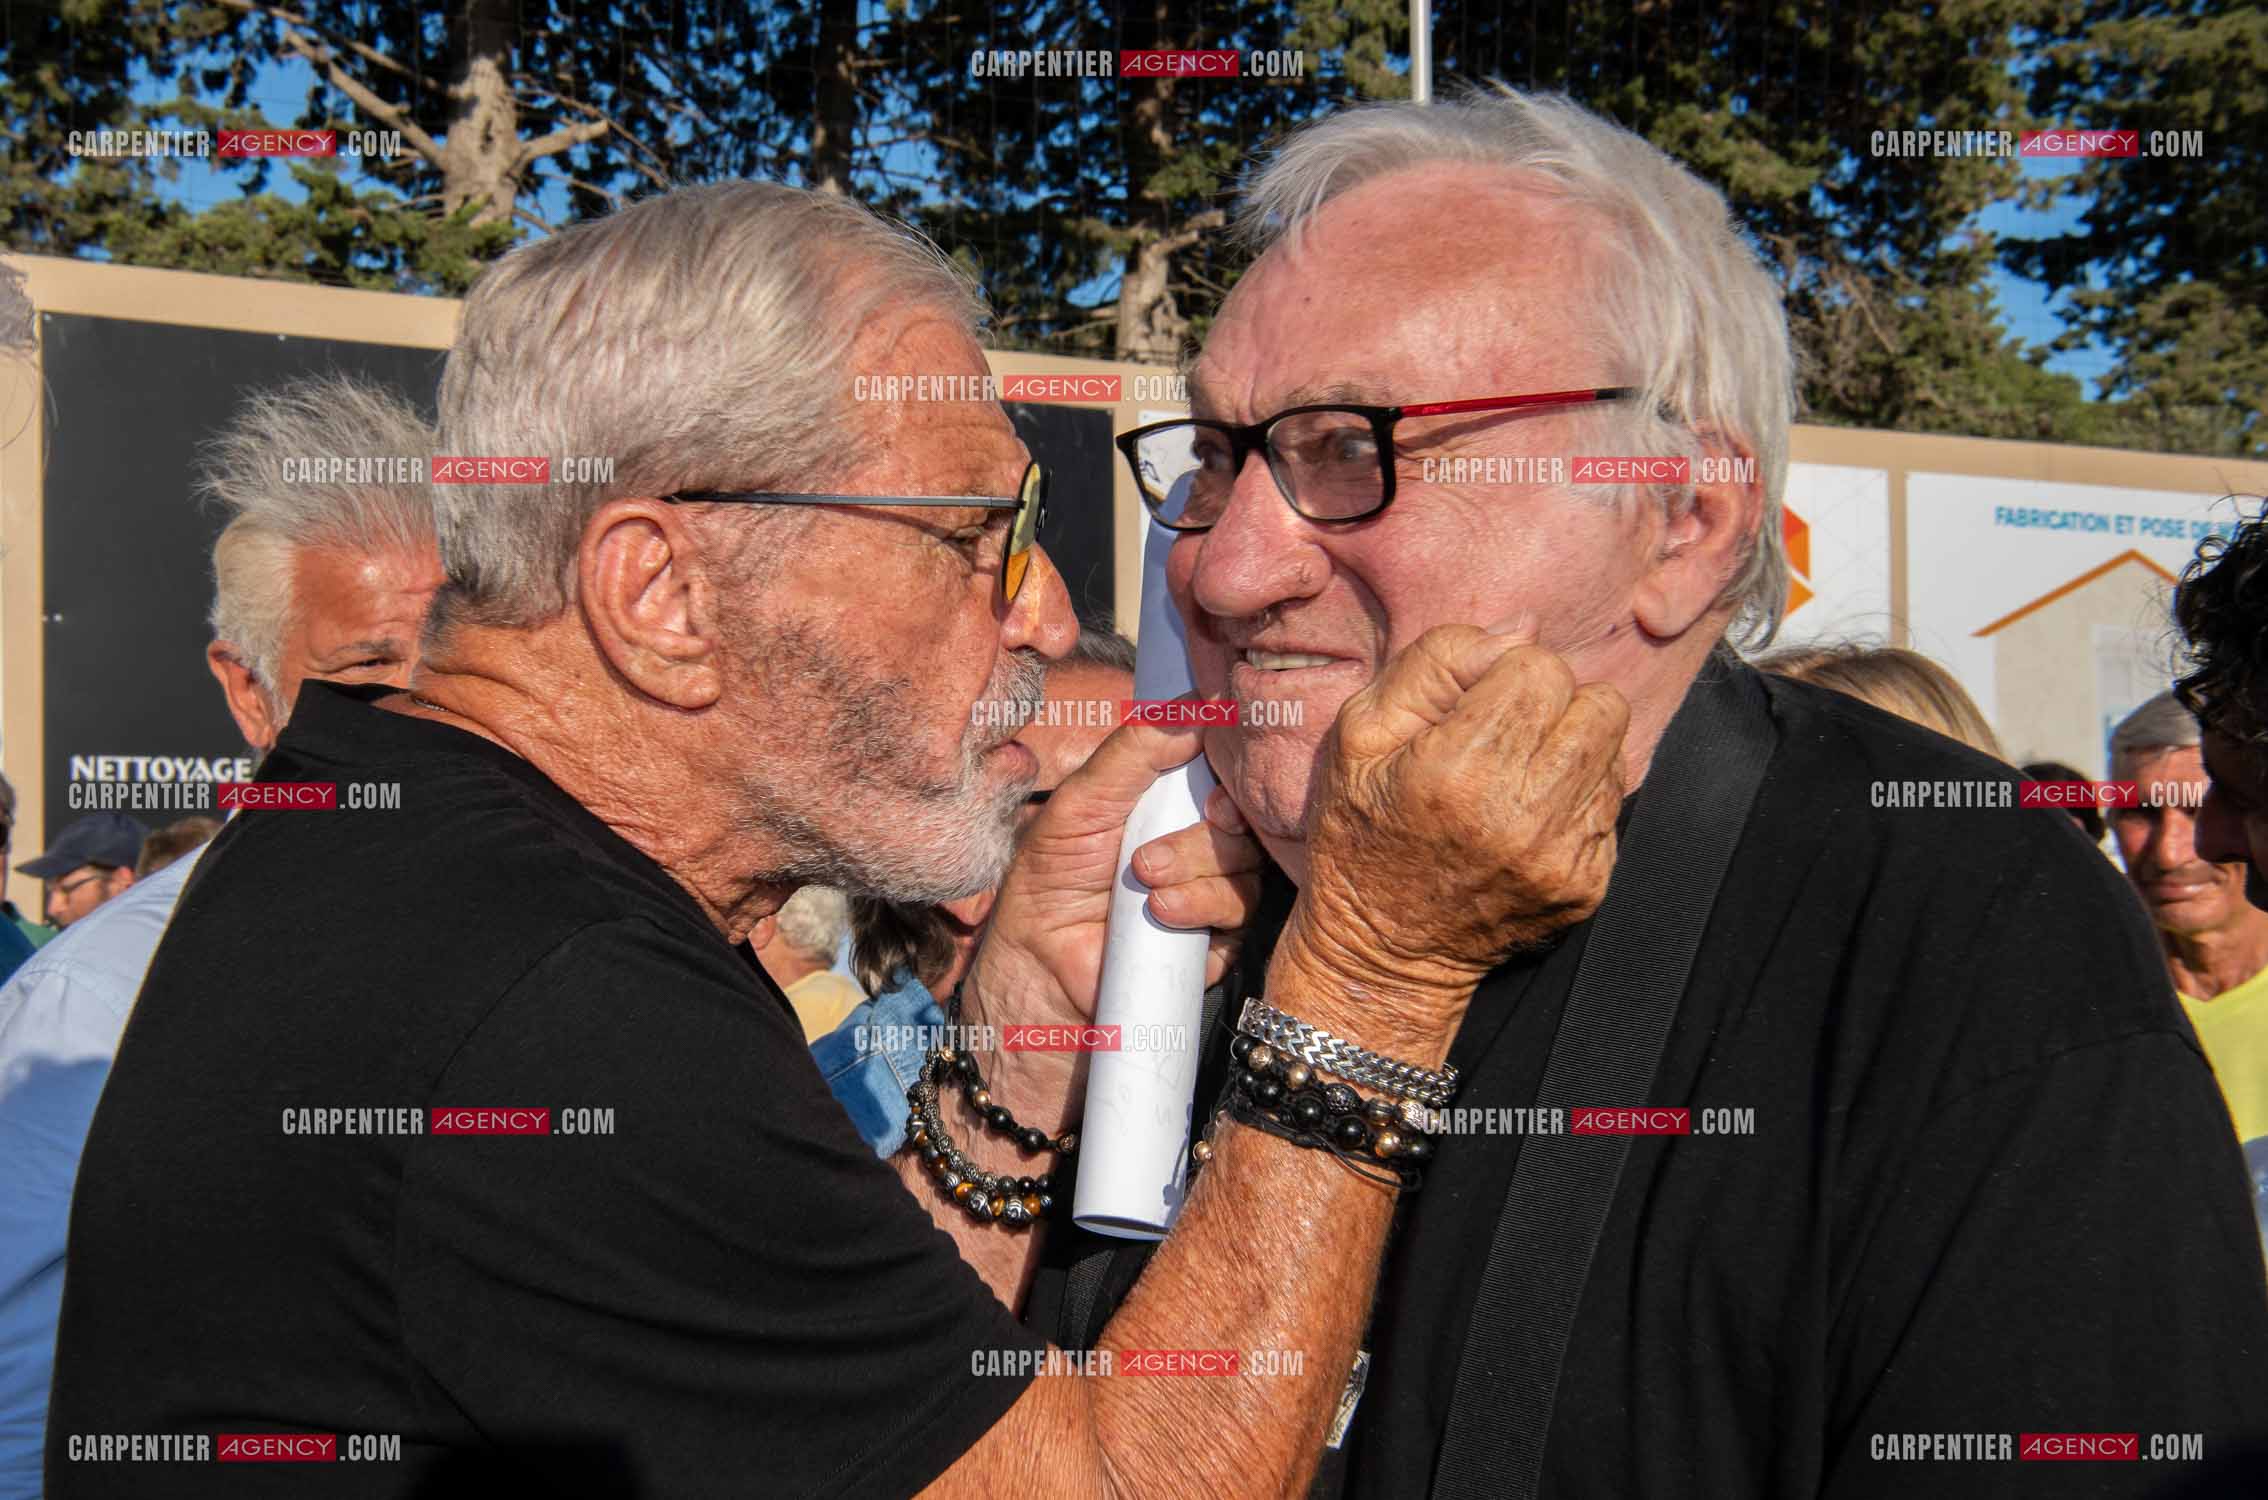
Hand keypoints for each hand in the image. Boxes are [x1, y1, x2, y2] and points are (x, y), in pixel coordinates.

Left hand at [960, 708, 1263, 1128]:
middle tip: (1155, 841)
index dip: (1227, 764)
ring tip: (1144, 878)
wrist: (1041, 961)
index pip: (1223, 766)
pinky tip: (1160, 911)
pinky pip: (1240, 909)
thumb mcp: (1083, 799)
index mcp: (1170, 797)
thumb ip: (1134, 749)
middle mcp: (1200, 837)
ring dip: (1195, 865)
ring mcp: (1213, 886)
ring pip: (1246, 861)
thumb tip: (1194, 706)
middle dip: (1208, 822)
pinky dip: (1200, 904)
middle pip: (1245, 813)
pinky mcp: (1220, 935)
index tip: (1210, 767)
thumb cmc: (1052, 875)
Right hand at [1276, 624, 1626, 1049]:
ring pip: (1613, 750)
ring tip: (1518, 773)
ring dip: (1571, 747)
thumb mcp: (1358, 735)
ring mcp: (1561, 857)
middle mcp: (1520, 815)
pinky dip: (1576, 799)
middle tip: (1508, 732)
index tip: (1475, 704)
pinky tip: (1528, 817)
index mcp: (1457, 770)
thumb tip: (1520, 630)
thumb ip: (1435, 663)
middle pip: (1596, 704)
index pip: (1540, 668)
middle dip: (1554, 703)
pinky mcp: (1587, 886)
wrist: (1384, 954)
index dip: (1508, 673)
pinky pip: (1610, 805)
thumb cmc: (1360, 834)